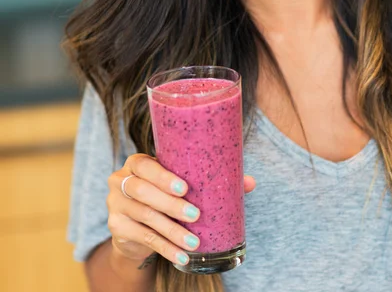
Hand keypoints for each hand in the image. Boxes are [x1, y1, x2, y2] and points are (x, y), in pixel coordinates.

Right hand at [107, 153, 255, 266]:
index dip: (163, 176)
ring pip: (145, 217)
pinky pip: (143, 238)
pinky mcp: (116, 228)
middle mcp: (120, 180)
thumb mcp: (179, 183)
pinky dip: (165, 248)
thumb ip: (210, 179)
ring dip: (172, 231)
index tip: (185, 188)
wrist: (136, 224)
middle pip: (143, 191)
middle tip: (196, 215)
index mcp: (137, 162)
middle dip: (171, 205)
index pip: (145, 165)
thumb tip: (249, 182)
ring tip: (194, 242)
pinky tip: (181, 256)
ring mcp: (115, 204)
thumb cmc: (164, 194)